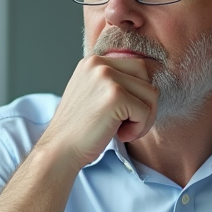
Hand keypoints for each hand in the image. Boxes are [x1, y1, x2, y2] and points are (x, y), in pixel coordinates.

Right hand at [37, 56, 158, 167]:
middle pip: (146, 77)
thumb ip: (113, 83)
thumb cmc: (79, 129)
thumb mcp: (92, 94)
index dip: (137, 94)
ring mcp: (107, 78)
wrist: (60, 150)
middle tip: (129, 124)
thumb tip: (148, 86)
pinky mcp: (115, 96)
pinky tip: (120, 135)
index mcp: (93, 62)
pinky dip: (139, 128)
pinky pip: (145, 111)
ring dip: (144, 118)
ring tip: (123, 130)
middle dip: (146, 103)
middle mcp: (99, 64)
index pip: (136, 68)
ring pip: (150, 94)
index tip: (123, 114)